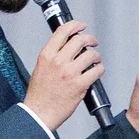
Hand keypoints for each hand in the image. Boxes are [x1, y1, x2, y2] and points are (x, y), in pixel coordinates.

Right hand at [24, 18, 102, 132]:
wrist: (39, 113)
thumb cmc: (39, 94)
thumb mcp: (40, 68)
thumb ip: (53, 56)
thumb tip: (68, 49)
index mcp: (46, 55)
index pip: (63, 32)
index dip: (75, 25)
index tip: (81, 26)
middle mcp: (58, 61)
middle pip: (80, 40)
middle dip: (90, 39)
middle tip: (93, 42)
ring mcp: (69, 73)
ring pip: (91, 55)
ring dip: (96, 56)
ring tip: (96, 60)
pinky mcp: (79, 85)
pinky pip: (96, 71)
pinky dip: (100, 69)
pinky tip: (97, 71)